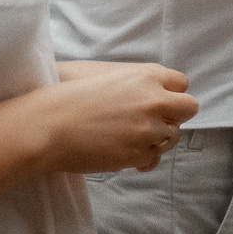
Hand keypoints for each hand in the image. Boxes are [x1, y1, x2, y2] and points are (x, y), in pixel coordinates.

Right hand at [32, 62, 197, 172]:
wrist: (44, 126)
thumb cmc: (67, 97)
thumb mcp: (108, 76)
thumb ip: (137, 84)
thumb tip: (155, 96)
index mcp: (148, 76)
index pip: (181, 83)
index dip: (170, 94)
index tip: (159, 102)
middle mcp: (155, 100)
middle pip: (188, 108)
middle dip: (174, 115)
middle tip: (156, 122)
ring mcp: (149, 128)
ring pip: (172, 135)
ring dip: (158, 138)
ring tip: (134, 139)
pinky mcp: (138, 153)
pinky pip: (153, 157)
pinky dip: (143, 157)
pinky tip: (127, 155)